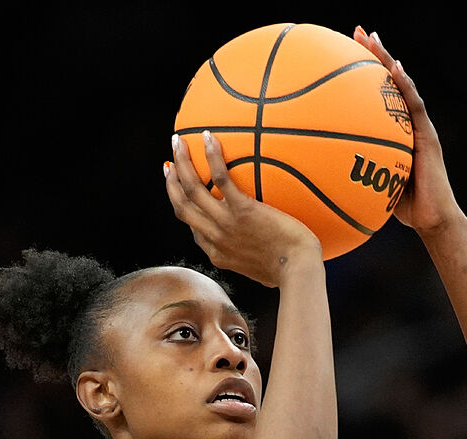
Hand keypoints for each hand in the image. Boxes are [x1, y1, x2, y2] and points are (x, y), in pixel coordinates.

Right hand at [165, 131, 320, 286]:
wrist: (298, 272)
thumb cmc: (292, 273)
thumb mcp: (267, 272)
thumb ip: (260, 257)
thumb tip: (271, 246)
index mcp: (219, 254)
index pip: (194, 229)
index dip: (184, 209)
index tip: (181, 193)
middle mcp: (216, 239)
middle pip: (182, 207)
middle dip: (171, 182)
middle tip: (168, 163)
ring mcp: (227, 224)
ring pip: (192, 189)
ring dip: (181, 163)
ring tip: (178, 141)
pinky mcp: (243, 210)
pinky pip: (221, 178)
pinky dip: (211, 156)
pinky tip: (208, 136)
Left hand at [352, 27, 460, 234]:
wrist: (433, 221)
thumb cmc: (402, 209)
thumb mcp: (371, 187)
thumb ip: (353, 173)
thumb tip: (316, 174)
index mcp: (393, 132)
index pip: (375, 96)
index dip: (361, 73)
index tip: (341, 53)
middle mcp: (407, 124)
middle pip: (389, 81)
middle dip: (373, 55)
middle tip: (356, 31)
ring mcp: (420, 127)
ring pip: (403, 85)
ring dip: (388, 60)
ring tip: (373, 38)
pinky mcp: (429, 136)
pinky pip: (416, 107)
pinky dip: (406, 86)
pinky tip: (396, 69)